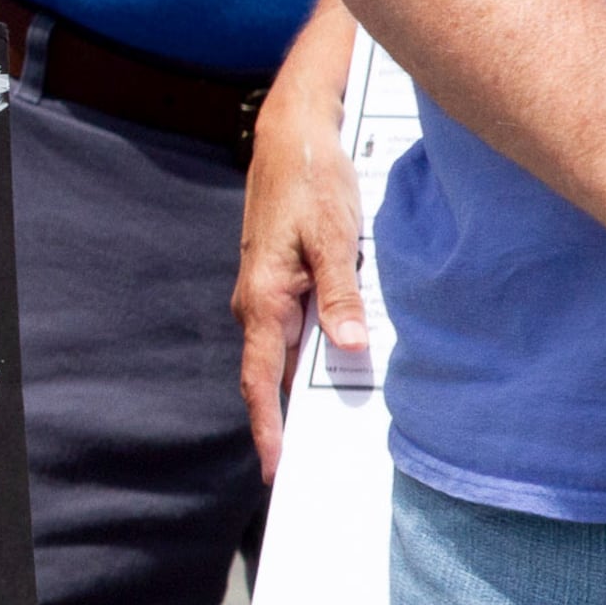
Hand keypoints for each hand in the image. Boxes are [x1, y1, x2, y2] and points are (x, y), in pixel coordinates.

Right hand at [234, 68, 366, 478]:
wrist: (291, 136)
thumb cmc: (311, 181)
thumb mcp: (333, 237)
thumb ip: (340, 295)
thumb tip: (347, 347)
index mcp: (264, 300)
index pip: (262, 380)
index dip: (268, 427)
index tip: (276, 468)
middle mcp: (258, 303)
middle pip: (270, 377)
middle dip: (284, 423)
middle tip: (306, 467)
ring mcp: (267, 293)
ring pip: (282, 355)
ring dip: (298, 392)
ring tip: (325, 431)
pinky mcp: (281, 281)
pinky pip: (291, 332)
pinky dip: (308, 358)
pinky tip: (332, 367)